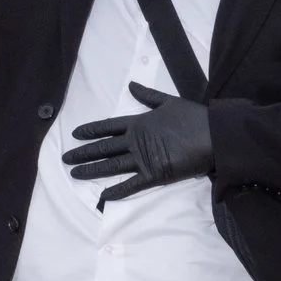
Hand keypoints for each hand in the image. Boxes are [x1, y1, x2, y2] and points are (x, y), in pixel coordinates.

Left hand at [64, 83, 213, 207]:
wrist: (214, 135)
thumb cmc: (194, 117)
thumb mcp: (169, 101)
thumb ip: (148, 96)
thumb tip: (131, 85)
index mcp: (139, 123)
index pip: (108, 127)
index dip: (91, 130)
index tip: (75, 134)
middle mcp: (136, 141)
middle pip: (104, 148)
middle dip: (83, 153)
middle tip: (65, 158)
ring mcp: (144, 159)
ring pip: (111, 166)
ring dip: (92, 170)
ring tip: (75, 174)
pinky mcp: (155, 175)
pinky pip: (132, 185)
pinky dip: (117, 191)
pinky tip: (102, 195)